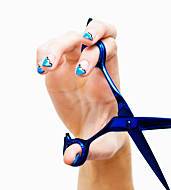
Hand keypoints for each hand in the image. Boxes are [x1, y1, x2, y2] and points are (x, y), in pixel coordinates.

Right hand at [36, 19, 128, 164]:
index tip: (86, 71)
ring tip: (45, 67)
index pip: (111, 46)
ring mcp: (75, 64)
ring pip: (68, 38)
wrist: (98, 136)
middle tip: (76, 48)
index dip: (101, 48)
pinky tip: (41, 70)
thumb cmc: (107, 138)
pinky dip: (43, 53)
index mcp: (111, 77)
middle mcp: (95, 65)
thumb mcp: (104, 146)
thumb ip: (90, 150)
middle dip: (88, 31)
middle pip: (95, 31)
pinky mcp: (59, 70)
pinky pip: (49, 51)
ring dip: (56, 45)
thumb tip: (70, 158)